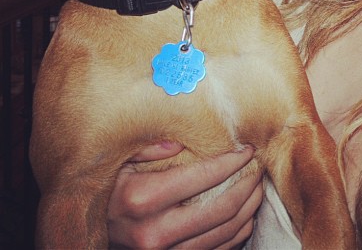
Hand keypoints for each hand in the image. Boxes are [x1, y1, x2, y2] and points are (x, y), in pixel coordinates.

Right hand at [107, 143, 262, 248]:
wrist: (92, 234)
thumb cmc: (107, 190)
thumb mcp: (118, 162)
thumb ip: (147, 147)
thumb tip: (179, 140)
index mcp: (141, 198)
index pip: (203, 176)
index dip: (232, 161)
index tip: (246, 149)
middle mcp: (154, 232)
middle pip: (221, 208)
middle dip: (247, 184)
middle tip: (257, 167)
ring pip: (224, 233)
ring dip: (248, 209)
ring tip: (257, 187)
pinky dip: (238, 233)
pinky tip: (245, 215)